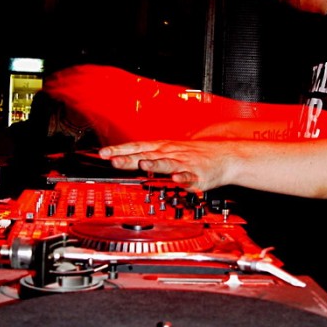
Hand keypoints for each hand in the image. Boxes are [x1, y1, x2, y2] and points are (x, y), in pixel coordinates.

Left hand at [98, 140, 234, 191]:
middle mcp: (170, 153)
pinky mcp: (197, 174)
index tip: (103, 153)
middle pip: (147, 155)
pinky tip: (174, 179)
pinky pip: (188, 177)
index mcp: (161, 148)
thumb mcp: (168, 151)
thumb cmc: (193, 154)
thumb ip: (147, 156)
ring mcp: (183, 163)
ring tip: (143, 165)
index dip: (120, 150)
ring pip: (167, 163)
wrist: (222, 157)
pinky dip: (181, 178)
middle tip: (114, 160)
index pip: (137, 147)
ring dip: (155, 164)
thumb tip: (124, 159)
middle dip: (130, 158)